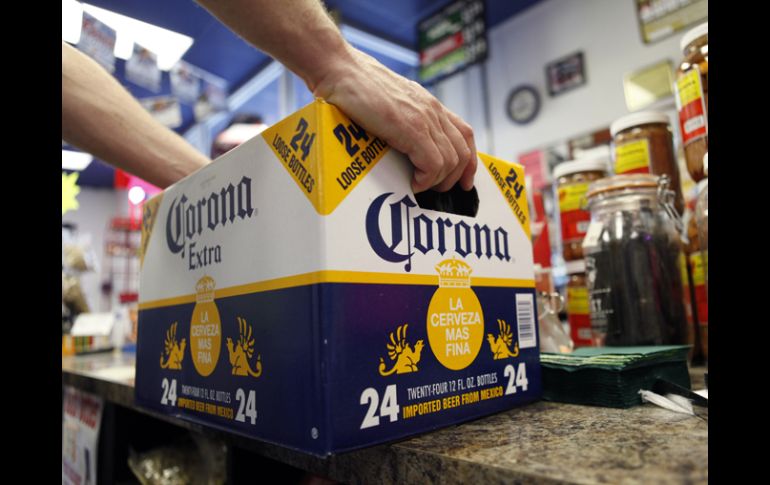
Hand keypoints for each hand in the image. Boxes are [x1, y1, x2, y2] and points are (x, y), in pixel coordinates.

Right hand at [312, 48, 476, 192]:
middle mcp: (432, 110)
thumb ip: (403, 118)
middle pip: (462, 153)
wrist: (341, 69)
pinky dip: (425, 180)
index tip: (463, 181)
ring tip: (419, 186)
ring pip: (451, 161)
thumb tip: (404, 144)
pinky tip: (411, 183)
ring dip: (437, 181)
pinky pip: (433, 164)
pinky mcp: (411, 129)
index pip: (465, 134)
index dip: (469, 162)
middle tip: (435, 189)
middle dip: (453, 178)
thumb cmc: (355, 86)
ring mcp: (423, 119)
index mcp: (429, 104)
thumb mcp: (390, 102)